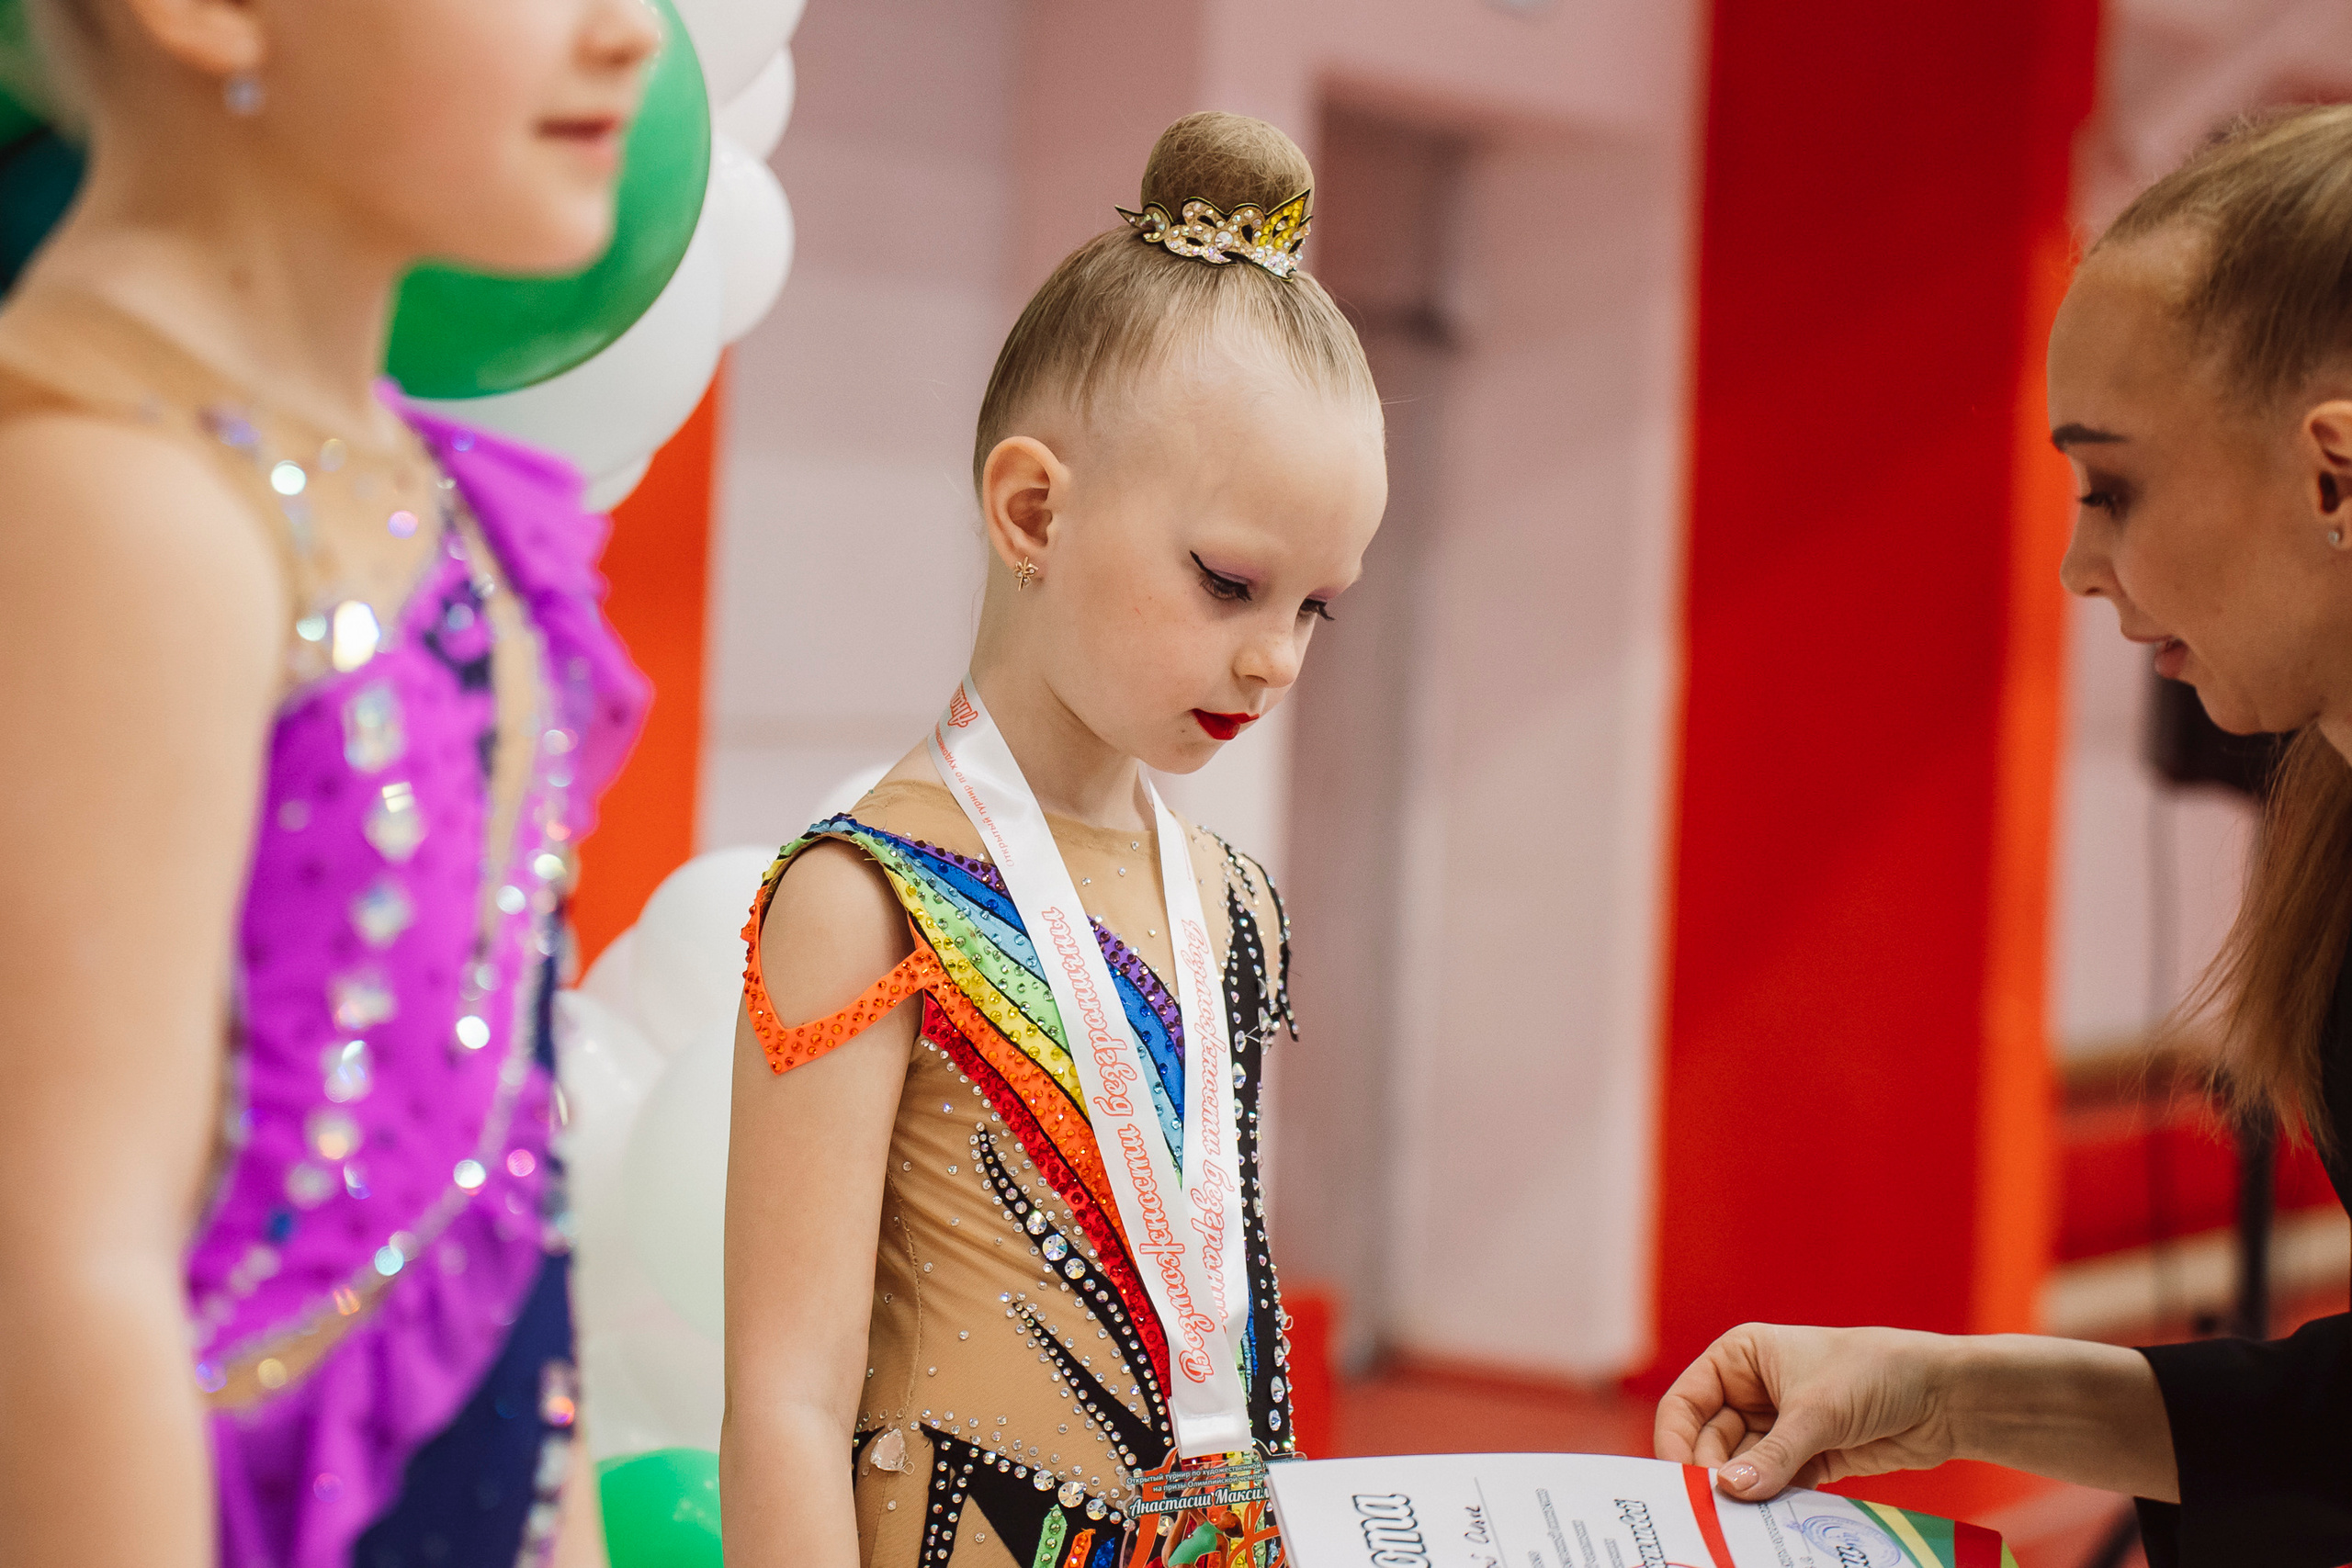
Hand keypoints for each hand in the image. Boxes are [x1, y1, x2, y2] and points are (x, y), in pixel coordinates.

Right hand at [1653, 1324, 1962, 1499]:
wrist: (1944, 1395)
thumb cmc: (1875, 1373)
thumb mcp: (1816, 1413)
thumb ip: (1770, 1456)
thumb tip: (1727, 1491)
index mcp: (1740, 1358)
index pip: (1686, 1402)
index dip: (1675, 1440)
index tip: (1677, 1480)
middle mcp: (1752, 1390)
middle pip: (1709, 1441)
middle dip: (1712, 1474)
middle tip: (1712, 1512)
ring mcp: (1779, 1426)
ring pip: (1742, 1468)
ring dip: (1744, 1493)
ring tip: (1743, 1520)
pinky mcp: (1807, 1456)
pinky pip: (1774, 1484)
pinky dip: (1772, 1502)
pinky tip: (1772, 1520)